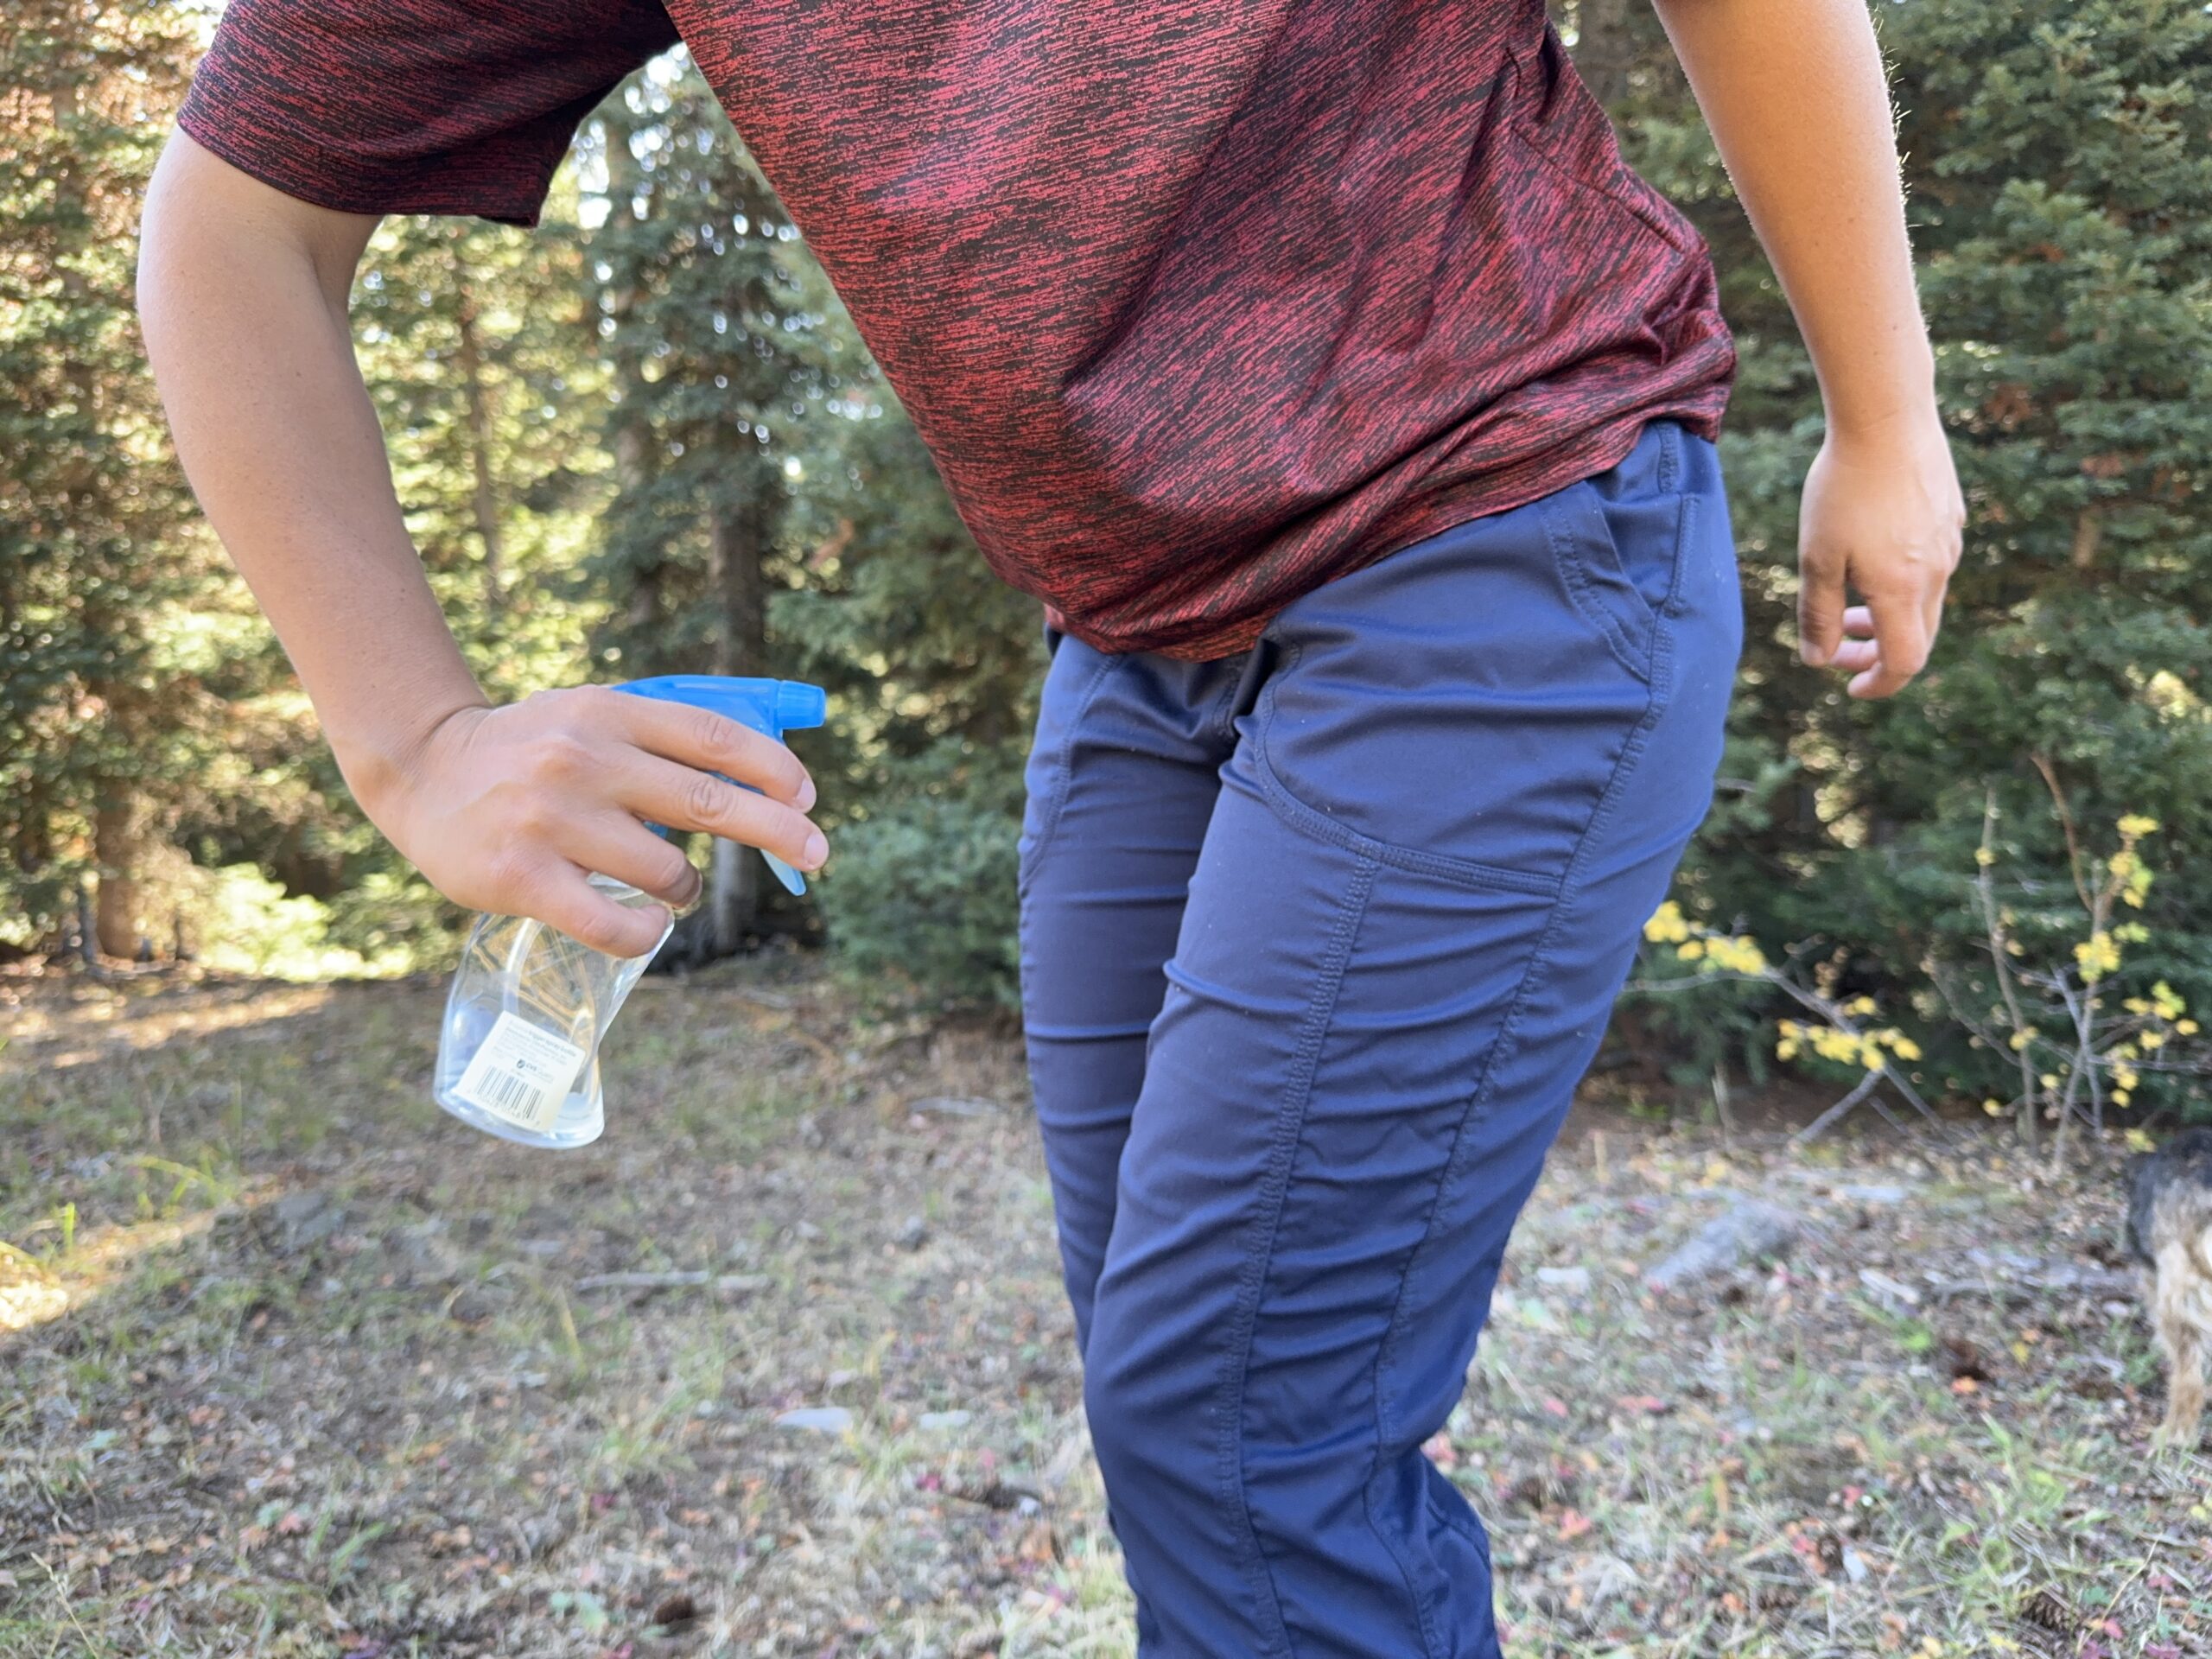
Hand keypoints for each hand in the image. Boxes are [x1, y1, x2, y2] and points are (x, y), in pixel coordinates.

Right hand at [363, 687, 826, 956]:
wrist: (421, 769)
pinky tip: (650, 924)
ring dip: (685, 886)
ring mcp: (554, 821)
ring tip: (669, 884)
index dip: (773, 769)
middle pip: (712, 802)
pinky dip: (647, 931)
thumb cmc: (527, 749)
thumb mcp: (588, 716)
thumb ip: (657, 741)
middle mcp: (585, 760)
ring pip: (668, 870)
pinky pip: (615, 924)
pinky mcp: (525, 878)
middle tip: (816, 852)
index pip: (714, 737)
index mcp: (609, 713)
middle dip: (779, 831)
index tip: (807, 795)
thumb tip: (758, 777)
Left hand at [1796, 406, 1965, 697]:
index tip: (1848, 687)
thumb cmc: (1843, 488)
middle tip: (1839, 646)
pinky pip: (1932, 565)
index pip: (1903, 663)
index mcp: (1904, 590)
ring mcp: (1950, 542)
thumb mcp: (1817, 557)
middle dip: (1877, 651)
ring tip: (1849, 601)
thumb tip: (1819, 660)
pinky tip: (1871, 555)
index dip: (1877, 684)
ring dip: (1888, 615)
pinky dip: (1902, 582)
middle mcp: (1938, 572)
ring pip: (1926, 601)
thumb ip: (1818, 614)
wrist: (1887, 416)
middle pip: (1918, 637)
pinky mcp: (1951, 515)